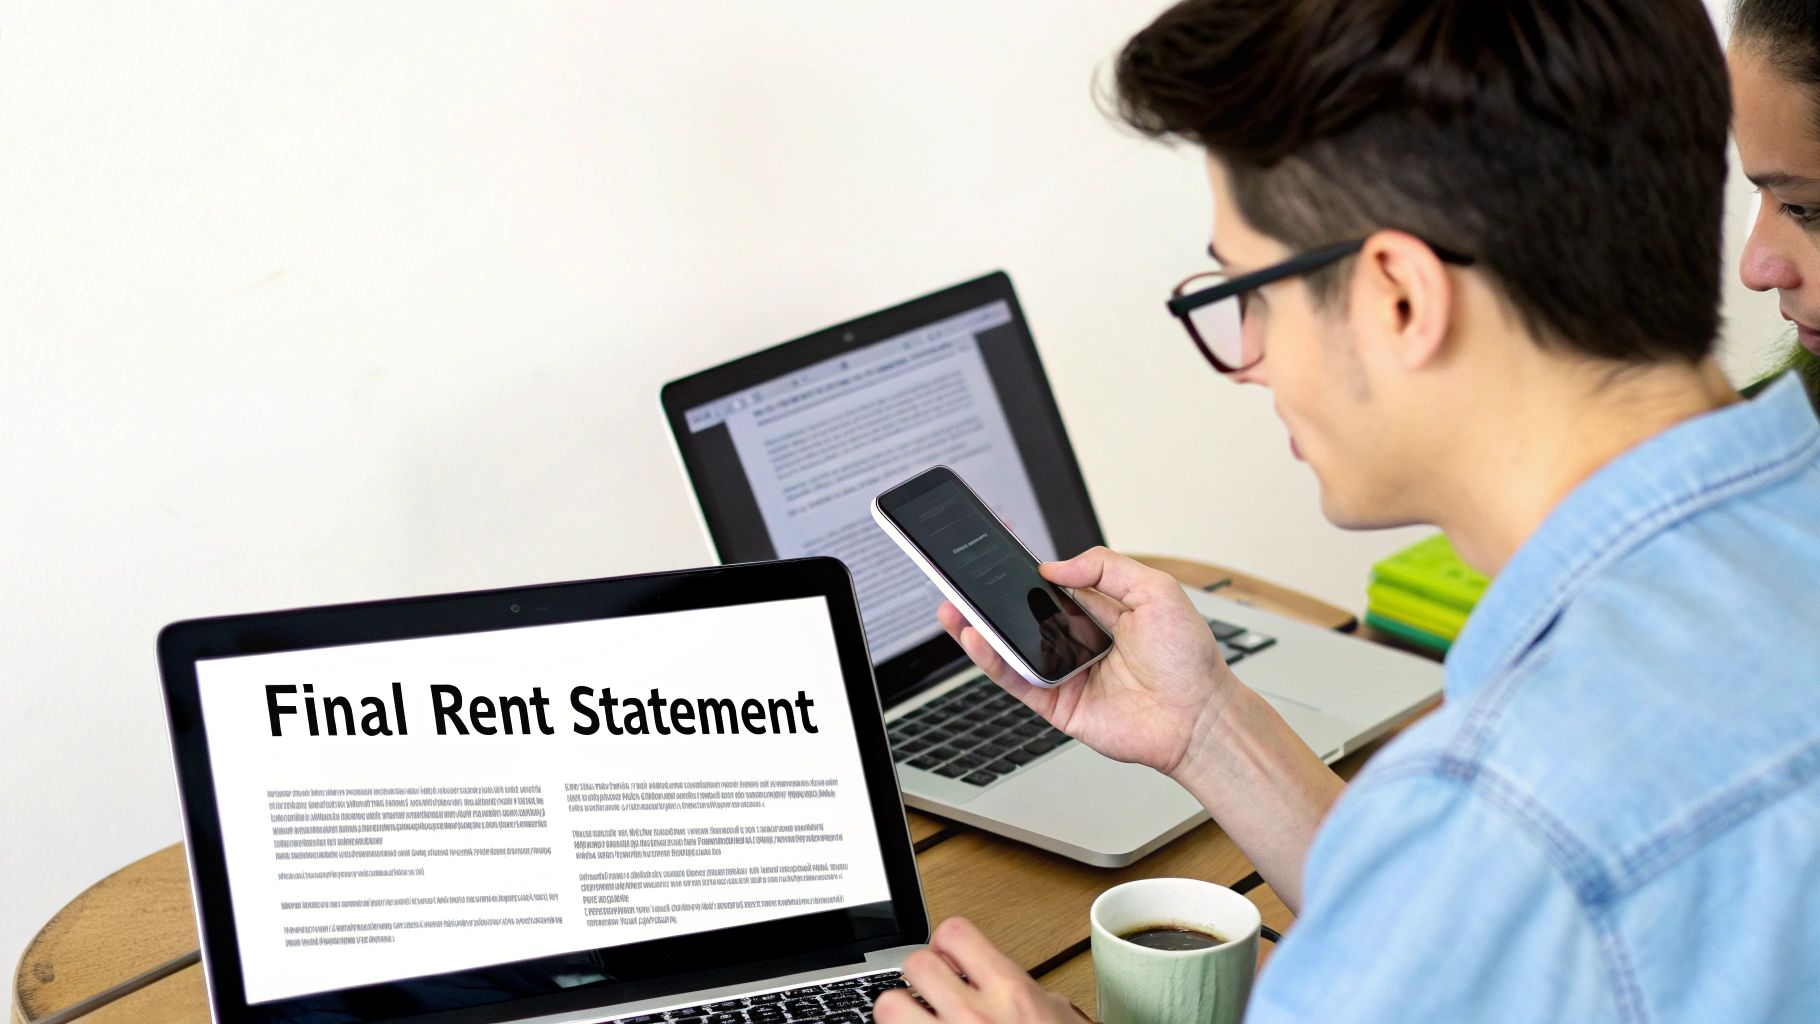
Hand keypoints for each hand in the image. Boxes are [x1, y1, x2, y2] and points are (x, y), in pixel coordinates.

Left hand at [874, 918, 1086, 1023]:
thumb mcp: (1056, 1022)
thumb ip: (1031, 998)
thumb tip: (1023, 990)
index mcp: (1009, 994)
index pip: (955, 933)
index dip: (949, 944)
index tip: (951, 958)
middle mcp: (973, 1017)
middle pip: (916, 963)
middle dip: (923, 977)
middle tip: (932, 993)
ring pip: (889, 1005)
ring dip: (900, 1012)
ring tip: (917, 1021)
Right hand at [937, 546, 1233, 776]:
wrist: (1199, 715)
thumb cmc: (1189, 659)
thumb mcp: (1156, 590)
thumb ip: (1106, 568)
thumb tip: (1056, 567)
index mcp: (1099, 609)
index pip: (1050, 584)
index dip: (1023, 570)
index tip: (995, 550)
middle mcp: (1077, 640)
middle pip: (1022, 615)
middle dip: (991, 597)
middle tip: (962, 577)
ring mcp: (1064, 672)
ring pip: (1011, 647)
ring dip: (979, 627)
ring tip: (954, 606)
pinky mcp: (1056, 704)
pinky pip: (1017, 680)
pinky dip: (993, 660)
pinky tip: (977, 638)